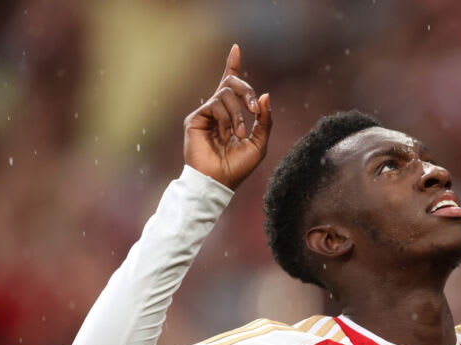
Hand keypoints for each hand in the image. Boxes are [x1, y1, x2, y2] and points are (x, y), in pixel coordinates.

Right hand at [183, 45, 272, 190]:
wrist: (219, 181)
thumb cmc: (238, 167)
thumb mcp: (260, 143)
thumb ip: (264, 120)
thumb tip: (265, 95)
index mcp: (231, 115)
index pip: (230, 85)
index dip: (232, 66)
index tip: (236, 48)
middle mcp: (216, 111)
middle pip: (230, 84)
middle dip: (246, 91)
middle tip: (254, 110)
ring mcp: (205, 114)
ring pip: (225, 94)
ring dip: (238, 114)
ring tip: (238, 135)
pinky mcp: (195, 118)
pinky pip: (215, 105)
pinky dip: (226, 121)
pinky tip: (225, 137)